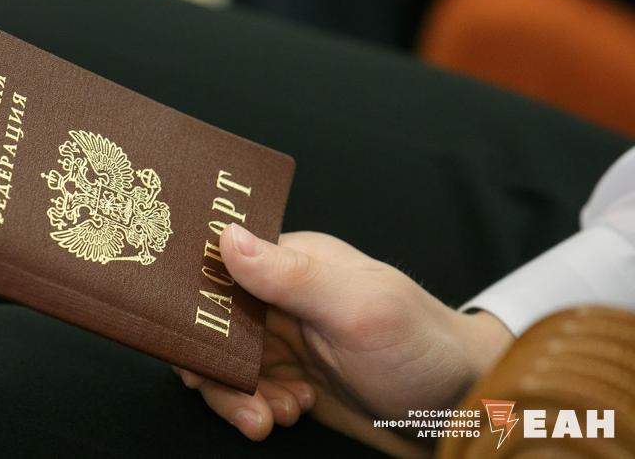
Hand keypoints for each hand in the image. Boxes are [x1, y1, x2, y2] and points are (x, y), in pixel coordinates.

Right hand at [173, 224, 512, 453]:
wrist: (460, 406)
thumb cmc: (420, 346)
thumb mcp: (359, 309)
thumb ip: (292, 276)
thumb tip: (226, 236)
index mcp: (293, 260)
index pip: (221, 268)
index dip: (196, 303)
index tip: (189, 341)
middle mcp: (281, 295)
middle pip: (213, 323)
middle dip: (218, 366)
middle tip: (244, 399)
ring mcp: (284, 338)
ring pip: (225, 363)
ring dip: (239, 395)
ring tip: (275, 414)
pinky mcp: (289, 375)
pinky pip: (247, 391)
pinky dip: (256, 407)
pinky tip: (288, 413)